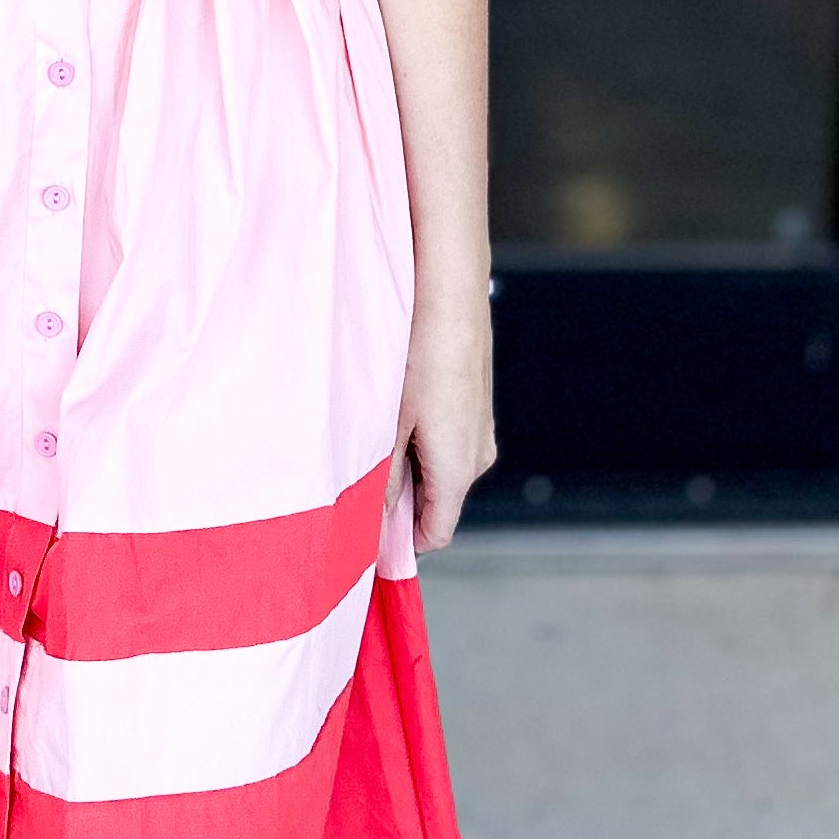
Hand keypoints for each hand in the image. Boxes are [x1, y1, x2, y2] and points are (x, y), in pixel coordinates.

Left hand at [389, 287, 496, 555]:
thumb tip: (373, 522)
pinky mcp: (475, 404)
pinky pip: (446, 440)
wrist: (450, 295)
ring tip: (375, 430)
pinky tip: (395, 405)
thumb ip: (381, 482)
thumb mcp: (388, 425)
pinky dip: (420, 437)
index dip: (399, 543)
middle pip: (436, 502)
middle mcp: (478, 456)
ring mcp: (480, 429)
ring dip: (407, 464)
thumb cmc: (418, 357)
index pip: (436, 534)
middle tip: (358, 472)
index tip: (365, 537)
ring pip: (439, 469)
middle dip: (398, 499)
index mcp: (458, 471)